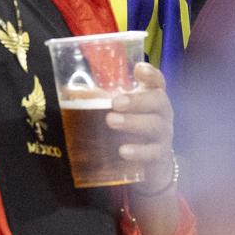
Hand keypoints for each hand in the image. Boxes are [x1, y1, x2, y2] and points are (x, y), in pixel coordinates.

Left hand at [108, 61, 175, 192]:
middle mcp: (162, 113)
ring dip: (132, 122)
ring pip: (154, 125)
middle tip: (115, 103)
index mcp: (151, 97)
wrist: (150, 165)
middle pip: (158, 100)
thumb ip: (102, 101)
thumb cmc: (131, 130)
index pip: (157, 80)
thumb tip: (70, 92)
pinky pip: (153, 153)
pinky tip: (123, 151)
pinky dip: (138, 151)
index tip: (138, 69)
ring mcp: (163, 134)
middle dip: (136, 100)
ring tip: (111, 121)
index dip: (150, 74)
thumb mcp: (121, 113)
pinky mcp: (160, 156)